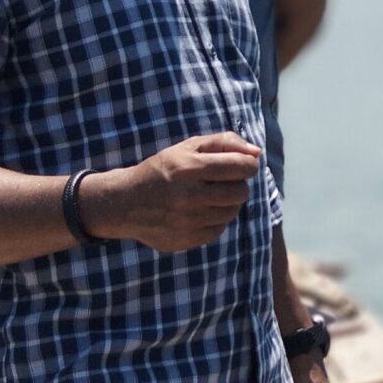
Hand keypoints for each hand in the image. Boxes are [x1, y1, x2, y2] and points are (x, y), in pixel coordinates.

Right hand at [92, 133, 261, 252]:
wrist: (125, 203)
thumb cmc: (162, 170)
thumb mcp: (187, 147)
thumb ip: (224, 143)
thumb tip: (257, 152)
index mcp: (190, 168)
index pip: (242, 166)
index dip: (248, 164)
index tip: (241, 165)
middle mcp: (190, 196)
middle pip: (241, 192)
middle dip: (238, 184)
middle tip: (223, 181)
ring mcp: (188, 221)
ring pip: (232, 212)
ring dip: (227, 202)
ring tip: (210, 196)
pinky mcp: (187, 239)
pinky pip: (219, 229)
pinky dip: (215, 219)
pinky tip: (200, 211)